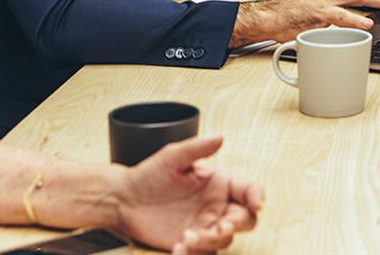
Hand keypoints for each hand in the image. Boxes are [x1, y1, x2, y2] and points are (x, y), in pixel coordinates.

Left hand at [114, 135, 262, 254]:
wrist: (123, 201)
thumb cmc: (148, 176)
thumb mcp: (171, 157)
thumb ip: (196, 148)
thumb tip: (220, 137)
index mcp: (219, 183)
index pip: (248, 190)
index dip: (257, 196)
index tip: (256, 204)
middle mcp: (217, 205)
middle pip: (244, 219)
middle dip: (234, 225)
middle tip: (217, 228)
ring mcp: (205, 225)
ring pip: (224, 240)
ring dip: (209, 242)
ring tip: (184, 241)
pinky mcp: (192, 242)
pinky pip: (205, 252)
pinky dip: (195, 253)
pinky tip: (178, 249)